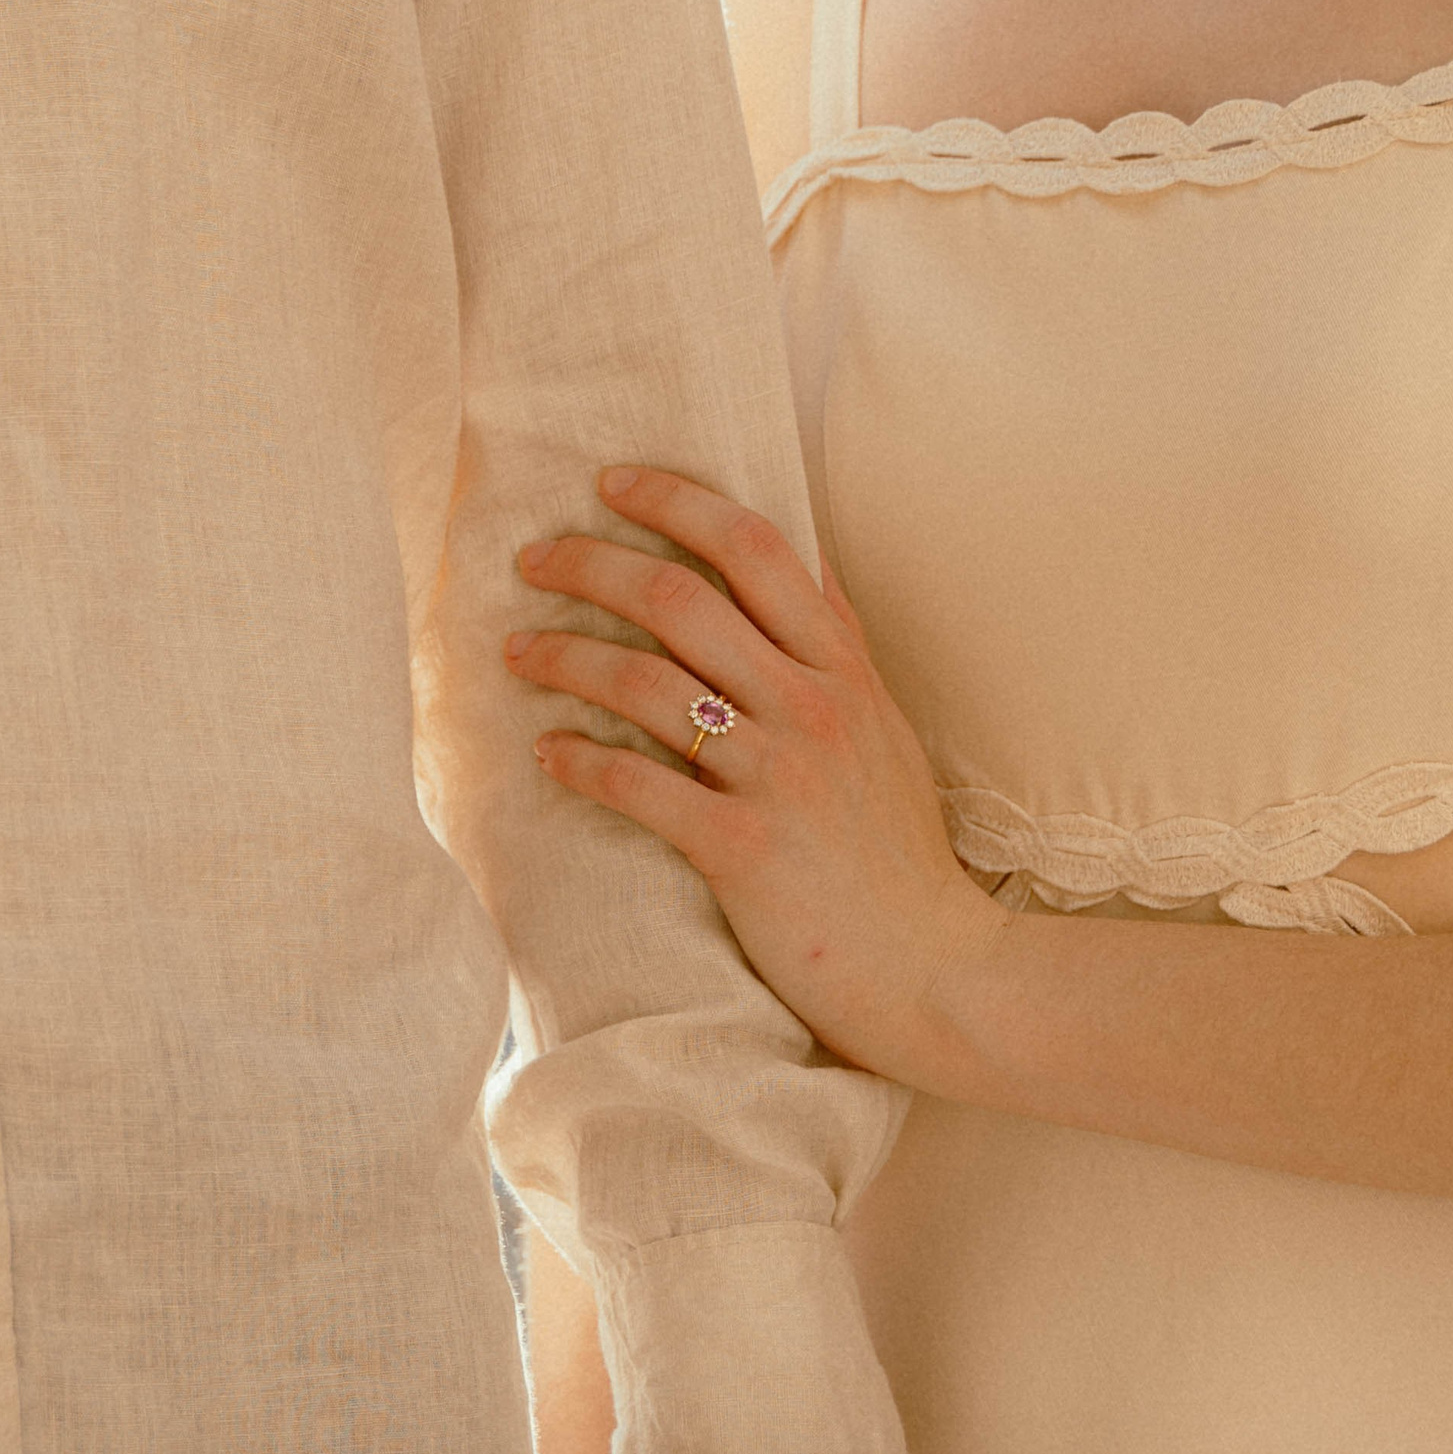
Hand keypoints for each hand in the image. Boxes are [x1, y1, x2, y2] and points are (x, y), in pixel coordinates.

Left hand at [508, 465, 1005, 1086]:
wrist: (935, 970)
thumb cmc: (899, 861)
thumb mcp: (885, 733)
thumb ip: (840, 653)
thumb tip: (806, 572)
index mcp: (845, 670)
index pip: (755, 546)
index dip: (674, 501)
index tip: (612, 483)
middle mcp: (812, 707)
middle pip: (680, 597)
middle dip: (592, 564)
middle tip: (534, 560)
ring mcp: (778, 775)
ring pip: (644, 682)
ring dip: (565, 656)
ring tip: (517, 650)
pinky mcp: (742, 847)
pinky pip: (637, 783)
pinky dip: (579, 760)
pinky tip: (546, 752)